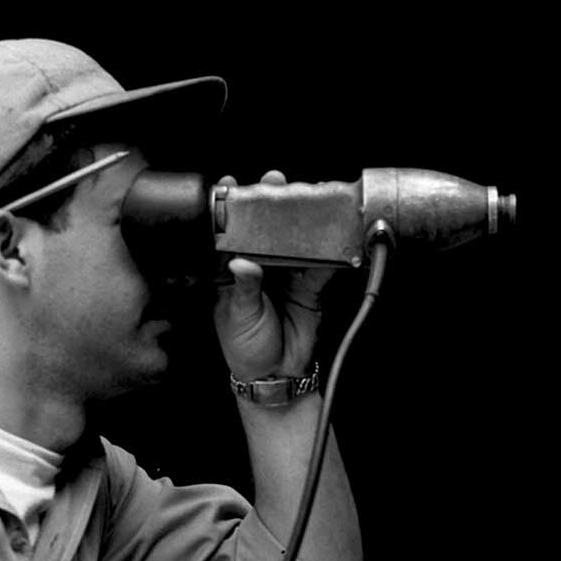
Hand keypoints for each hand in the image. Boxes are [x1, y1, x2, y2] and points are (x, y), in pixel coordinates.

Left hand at [213, 169, 334, 381]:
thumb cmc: (247, 351)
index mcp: (231, 275)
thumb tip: (242, 264)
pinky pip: (320, 264)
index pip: (229, 238)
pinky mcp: (308, 286)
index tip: (230, 187)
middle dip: (270, 205)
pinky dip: (327, 251)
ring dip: (299, 221)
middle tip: (273, 183)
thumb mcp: (238, 318)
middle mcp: (259, 270)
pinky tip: (331, 234)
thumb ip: (243, 289)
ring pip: (293, 241)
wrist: (278, 377)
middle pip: (264, 231)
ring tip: (304, 198)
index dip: (230, 213)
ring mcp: (285, 276)